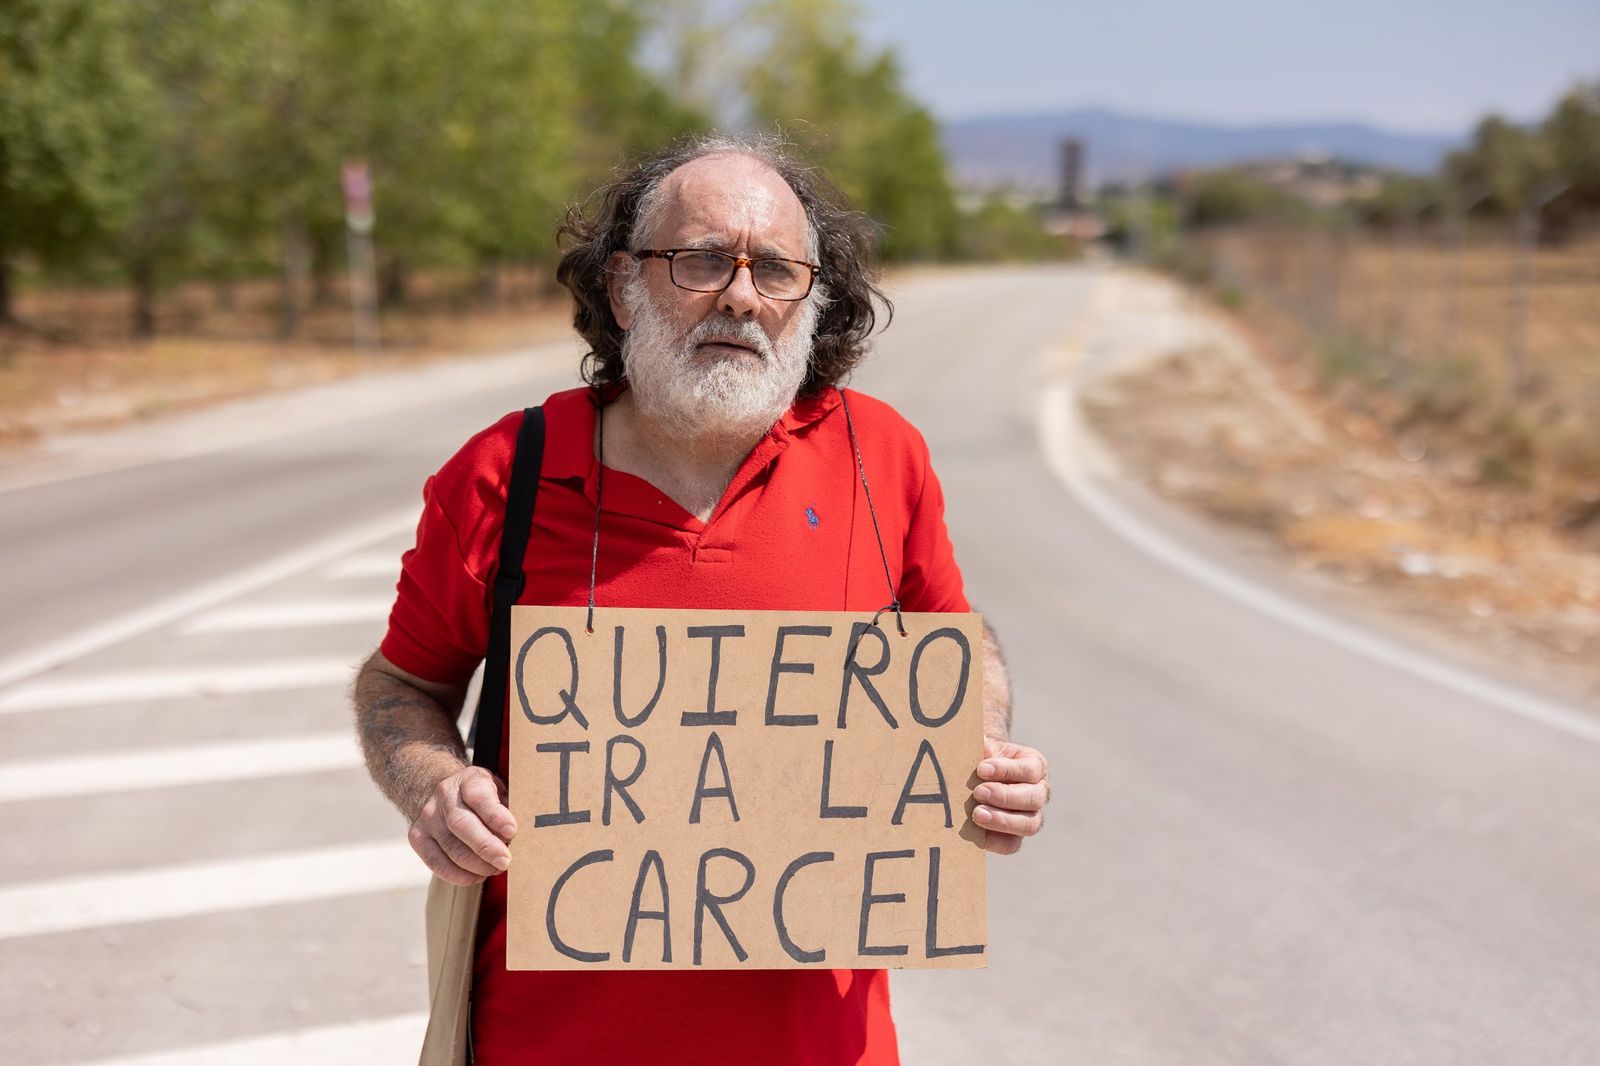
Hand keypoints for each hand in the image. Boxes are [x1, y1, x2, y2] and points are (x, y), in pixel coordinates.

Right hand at [407, 766, 518, 884]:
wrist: (449, 794)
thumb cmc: (484, 798)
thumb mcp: (500, 792)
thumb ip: (509, 809)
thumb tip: (520, 837)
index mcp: (469, 779)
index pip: (479, 796)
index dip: (495, 815)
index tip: (511, 831)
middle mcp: (444, 795)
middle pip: (461, 824)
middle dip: (485, 846)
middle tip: (505, 861)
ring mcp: (428, 816)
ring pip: (450, 847)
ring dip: (476, 865)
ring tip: (495, 869)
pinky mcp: (418, 837)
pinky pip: (436, 863)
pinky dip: (458, 875)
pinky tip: (476, 876)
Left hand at [972, 738, 1048, 854]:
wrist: (978, 776)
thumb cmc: (983, 757)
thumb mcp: (984, 746)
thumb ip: (982, 744)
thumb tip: (979, 744)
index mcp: (1035, 766)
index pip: (1030, 770)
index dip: (1007, 770)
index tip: (982, 769)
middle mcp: (1039, 792)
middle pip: (1034, 798)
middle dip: (1005, 796)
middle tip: (978, 792)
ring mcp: (1031, 816)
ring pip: (1030, 824)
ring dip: (1003, 820)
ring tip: (977, 815)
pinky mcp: (1015, 837)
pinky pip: (1012, 844)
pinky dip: (995, 841)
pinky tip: (977, 835)